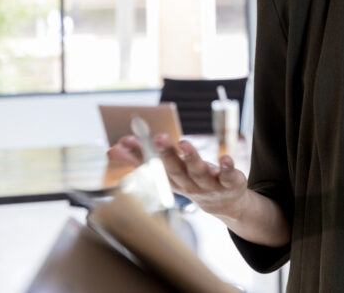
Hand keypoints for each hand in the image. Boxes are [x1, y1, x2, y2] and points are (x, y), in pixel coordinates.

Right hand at [107, 134, 248, 219]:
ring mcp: (209, 185)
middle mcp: (188, 184)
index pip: (153, 168)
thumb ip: (143, 159)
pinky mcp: (231, 183)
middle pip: (175, 170)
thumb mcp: (168, 173)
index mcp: (171, 180)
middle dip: (166, 155)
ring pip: (199, 172)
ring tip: (184, 143)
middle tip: (157, 138)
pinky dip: (227, 168)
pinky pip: (229, 177)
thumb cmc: (191, 182)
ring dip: (191, 158)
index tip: (124, 142)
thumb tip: (112, 149)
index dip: (138, 156)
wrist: (226, 205)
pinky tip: (225, 158)